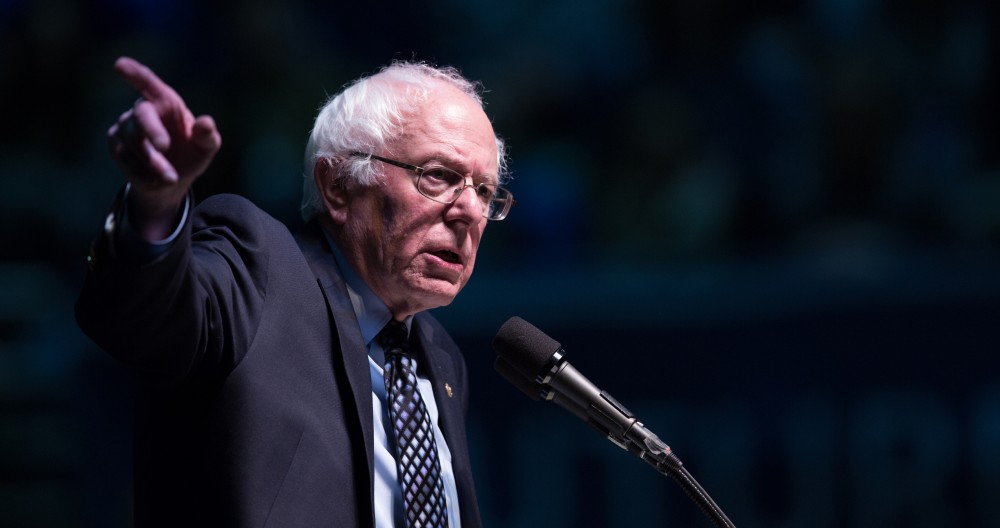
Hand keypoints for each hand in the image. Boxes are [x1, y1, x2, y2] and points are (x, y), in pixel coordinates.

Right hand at [107, 57, 220, 239]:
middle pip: (141, 115)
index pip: (149, 84)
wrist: (172, 181)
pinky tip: (155, 181)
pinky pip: (125, 159)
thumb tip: (206, 122)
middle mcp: (143, 111)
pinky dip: (141, 172)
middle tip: (164, 146)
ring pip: (133, 143)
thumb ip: (208, 135)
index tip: (119, 64)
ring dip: (153, 163)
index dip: (135, 74)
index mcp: (167, 103)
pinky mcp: (116, 145)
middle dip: (152, 130)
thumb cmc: (191, 154)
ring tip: (171, 178)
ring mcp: (125, 127)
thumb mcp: (206, 147)